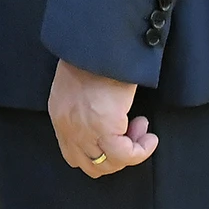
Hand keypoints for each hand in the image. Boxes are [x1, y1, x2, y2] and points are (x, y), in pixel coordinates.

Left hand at [47, 59, 155, 176]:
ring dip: (130, 152)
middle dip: (117, 157)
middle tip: (133, 134)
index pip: (73, 155)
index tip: (117, 137)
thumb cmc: (94, 56)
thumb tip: (108, 123)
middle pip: (91, 165)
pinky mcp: (103, 128)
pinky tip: (149, 137)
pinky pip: (125, 154)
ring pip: (108, 164)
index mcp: (60, 115)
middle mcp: (67, 127)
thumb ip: (85, 109)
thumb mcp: (79, 86)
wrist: (100, 44)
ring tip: (142, 129)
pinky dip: (141, 150)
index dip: (99, 153)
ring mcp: (83, 131)